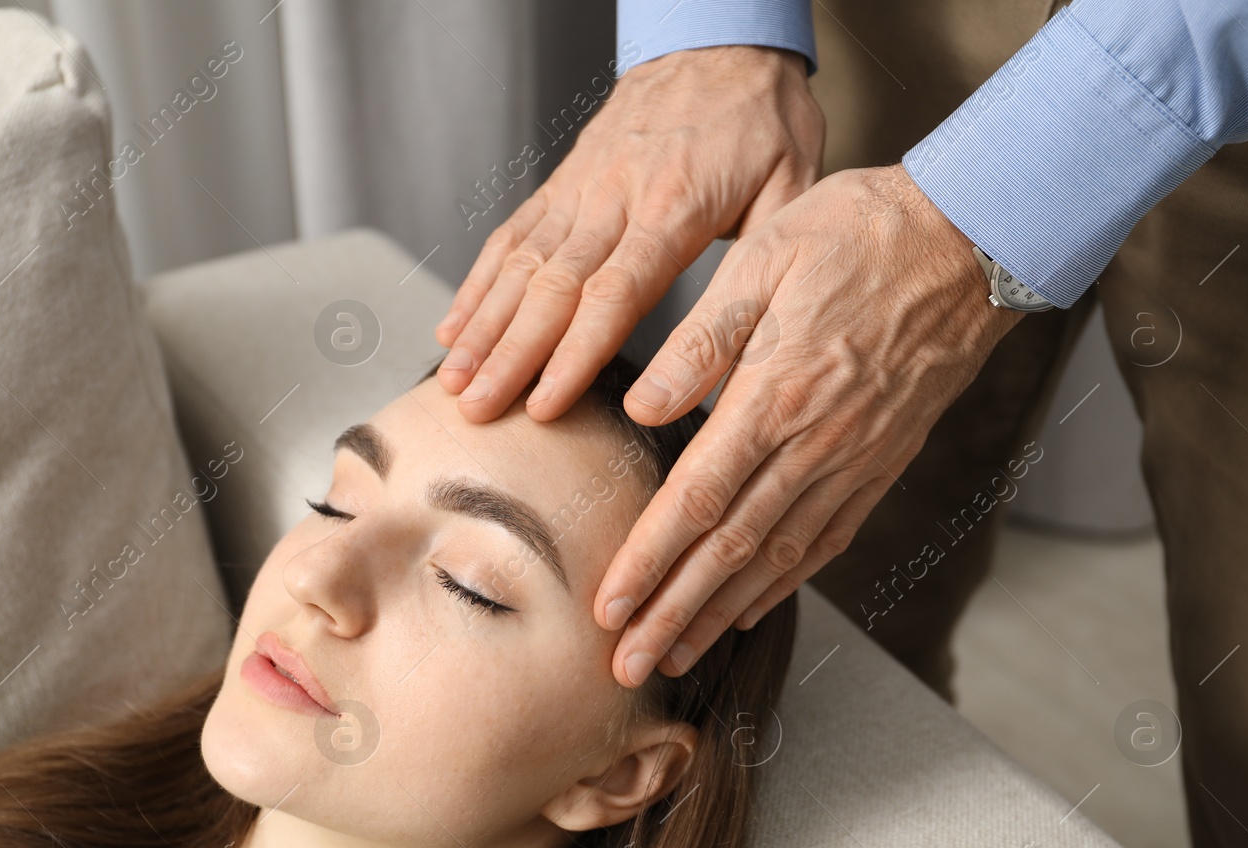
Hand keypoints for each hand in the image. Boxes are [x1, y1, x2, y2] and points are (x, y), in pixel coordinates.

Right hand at [432, 44, 823, 414]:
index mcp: (673, 207)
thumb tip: (760, 344)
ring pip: (520, 263)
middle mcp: (614, 197)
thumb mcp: (793, 184)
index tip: (544, 402)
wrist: (720, 39)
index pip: (614, 292)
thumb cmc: (761, 116)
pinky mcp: (563, 182)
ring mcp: (580, 188)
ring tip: (453, 382)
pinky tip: (454, 328)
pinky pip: (512, 235)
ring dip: (482, 327)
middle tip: (475, 408)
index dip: (574, 352)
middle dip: (509, 355)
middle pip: (551, 287)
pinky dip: (477, 283)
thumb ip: (769, 263)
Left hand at [603, 164, 1022, 685]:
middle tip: (628, 668)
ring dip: (719, 616)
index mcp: (777, 394)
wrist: (972, 242)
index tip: (608, 609)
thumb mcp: (765, 258)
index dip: (649, 562)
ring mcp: (854, 462)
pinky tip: (748, 612)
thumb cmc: (858, 235)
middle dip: (672, 616)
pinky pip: (824, 541)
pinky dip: (781, 586)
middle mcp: (816, 445)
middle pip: (730, 551)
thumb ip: (700, 340)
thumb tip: (643, 408)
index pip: (697, 499)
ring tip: (676, 658)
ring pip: (775, 559)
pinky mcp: (879, 465)